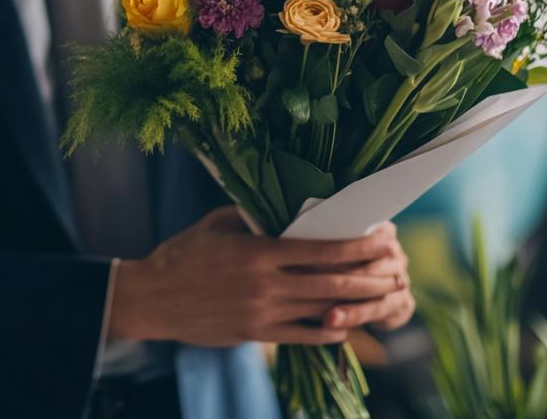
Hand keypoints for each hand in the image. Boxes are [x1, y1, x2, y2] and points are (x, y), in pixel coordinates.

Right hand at [108, 207, 407, 345]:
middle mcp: (264, 285)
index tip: (383, 237)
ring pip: (322, 310)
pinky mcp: (254, 334)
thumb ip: (256, 220)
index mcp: (257, 252)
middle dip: (369, 274)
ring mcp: (261, 314)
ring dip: (357, 303)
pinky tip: (346, 323)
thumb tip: (292, 211)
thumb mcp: (218, 225)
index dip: (357, 245)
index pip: (320, 249)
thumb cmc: (182, 254)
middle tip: (396, 267)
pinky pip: (302, 337)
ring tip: (382, 294)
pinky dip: (329, 330)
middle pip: (331, 282)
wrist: (149, 299)